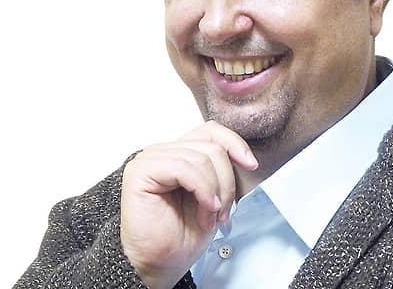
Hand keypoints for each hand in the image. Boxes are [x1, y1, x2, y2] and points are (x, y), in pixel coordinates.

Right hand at [120, 121, 258, 288]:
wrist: (160, 262)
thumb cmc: (182, 235)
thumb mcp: (214, 196)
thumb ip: (222, 171)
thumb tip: (245, 158)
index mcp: (180, 154)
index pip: (211, 131)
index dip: (234, 143)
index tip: (250, 165)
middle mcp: (164, 152)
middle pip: (211, 146)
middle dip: (226, 181)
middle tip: (222, 210)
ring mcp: (151, 159)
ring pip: (201, 157)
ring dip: (215, 191)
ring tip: (210, 215)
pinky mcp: (141, 171)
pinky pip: (184, 168)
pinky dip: (202, 190)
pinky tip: (204, 209)